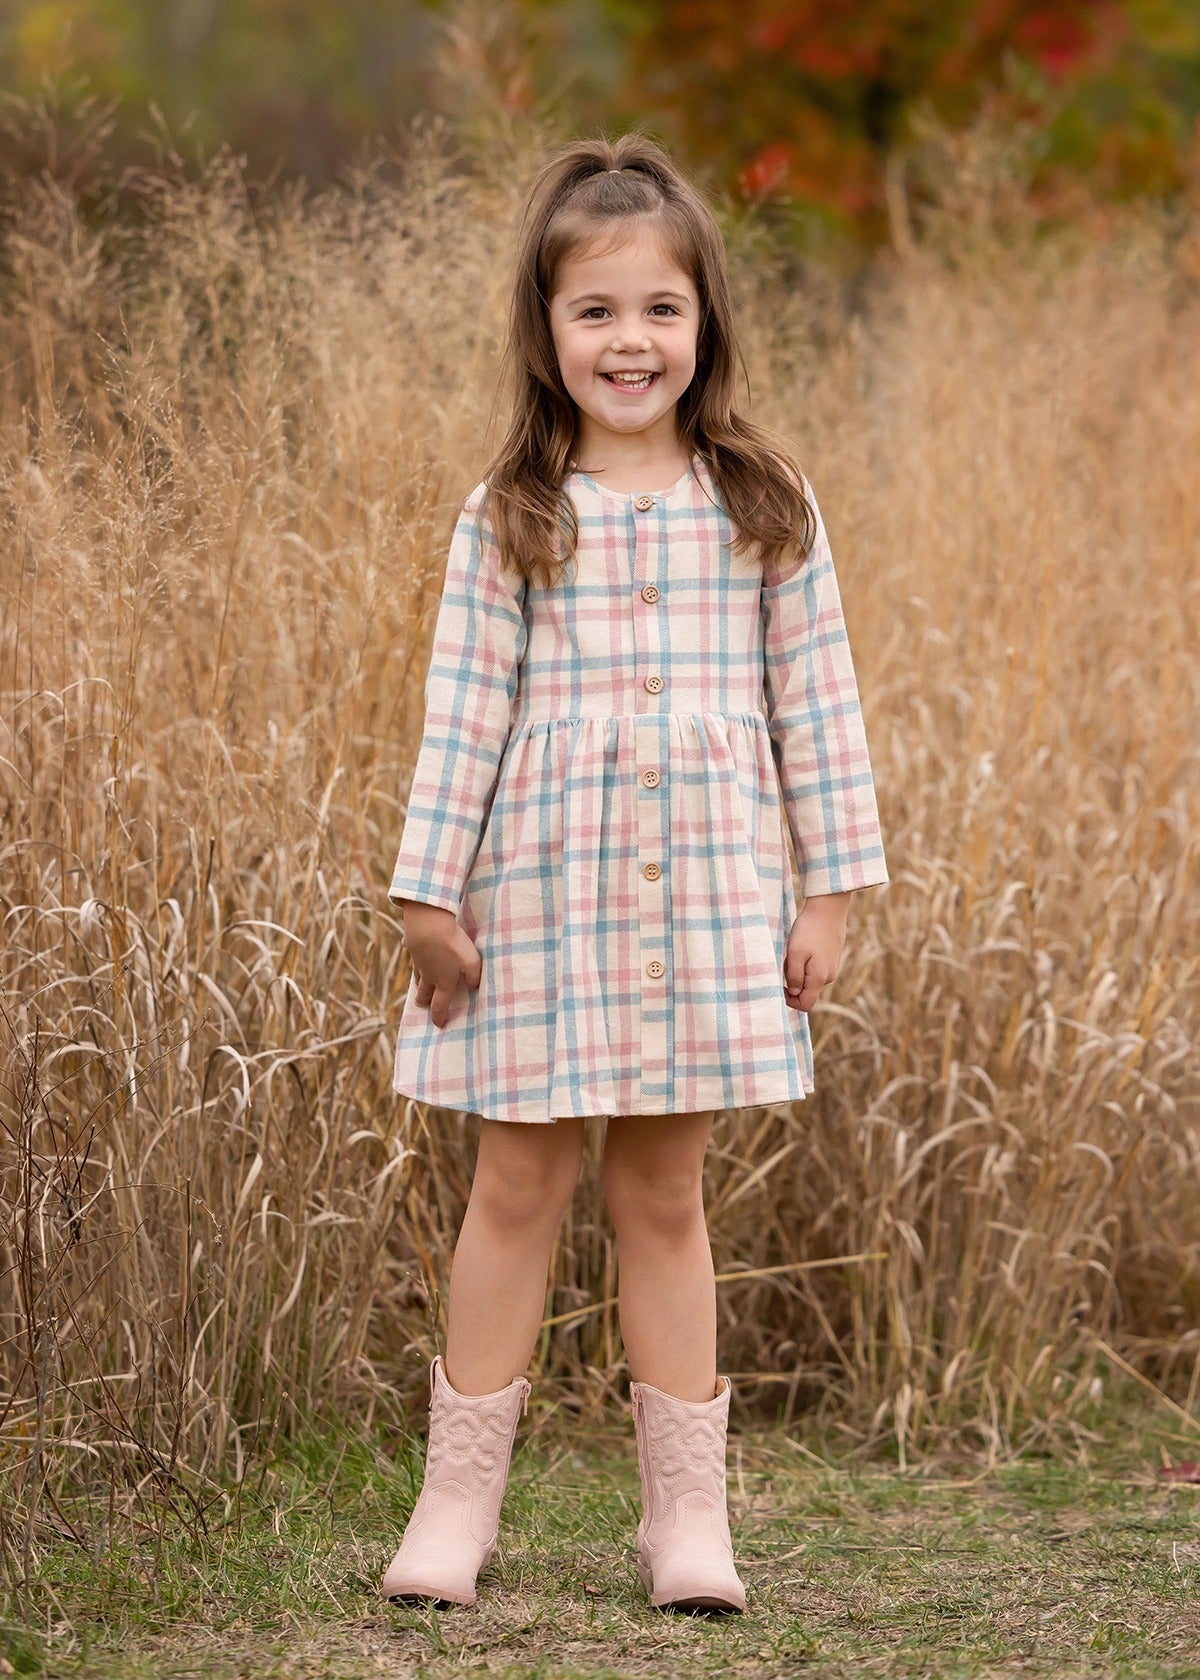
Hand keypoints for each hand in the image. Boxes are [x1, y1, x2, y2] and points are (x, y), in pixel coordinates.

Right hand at [397, 900, 482, 1028]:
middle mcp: (429, 975)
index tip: (439, 1025)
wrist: (428, 925)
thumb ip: (475, 978)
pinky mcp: (412, 946)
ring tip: (420, 985)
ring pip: (417, 977)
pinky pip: (413, 954)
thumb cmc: (453, 946)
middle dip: (423, 1002)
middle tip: (423, 1005)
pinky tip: (409, 949)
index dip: (439, 1017)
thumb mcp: (472, 963)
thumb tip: (473, 988)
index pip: (439, 1005)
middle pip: (423, 994)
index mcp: (443, 982)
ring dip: (418, 984)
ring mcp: (418, 961)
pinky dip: (414, 955)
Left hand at [783, 892, 850, 1012]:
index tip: (780, 985)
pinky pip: (815, 969)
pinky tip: (803, 946)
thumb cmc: (809, 930)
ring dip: (798, 970)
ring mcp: (832, 967)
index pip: (806, 1004)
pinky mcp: (832, 958)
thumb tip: (794, 992)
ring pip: (810, 979)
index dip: (790, 1001)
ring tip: (794, 950)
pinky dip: (805, 962)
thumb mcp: (795, 953)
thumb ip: (794, 976)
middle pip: (807, 992)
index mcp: (820, 978)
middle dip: (792, 982)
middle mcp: (829, 976)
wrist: (828, 908)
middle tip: (786, 961)